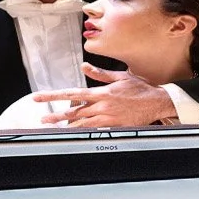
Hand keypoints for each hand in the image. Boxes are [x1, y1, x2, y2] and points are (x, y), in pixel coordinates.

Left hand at [29, 65, 179, 128]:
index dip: (54, 96)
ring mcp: (108, 118)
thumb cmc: (141, 89)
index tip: (40, 97)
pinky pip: (95, 129)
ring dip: (67, 125)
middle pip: (74, 112)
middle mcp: (102, 106)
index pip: (72, 94)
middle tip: (44, 118)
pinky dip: (84, 130)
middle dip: (57, 116)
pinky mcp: (114, 125)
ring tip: (55, 127)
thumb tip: (85, 67)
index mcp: (102, 93)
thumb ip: (99, 74)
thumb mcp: (120, 77)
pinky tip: (76, 130)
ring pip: (82, 123)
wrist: (157, 103)